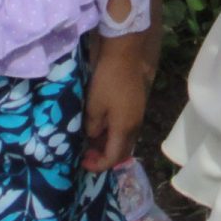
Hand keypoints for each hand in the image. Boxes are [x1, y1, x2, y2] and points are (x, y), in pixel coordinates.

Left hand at [83, 28, 153, 172]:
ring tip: (91, 141)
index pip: (113, 158)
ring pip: (125, 140)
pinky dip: (114, 134)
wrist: (125, 55)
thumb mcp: (93, 106)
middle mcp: (135, 126)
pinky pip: (126, 129)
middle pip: (123, 152)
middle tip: (87, 154)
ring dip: (110, 145)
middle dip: (105, 158)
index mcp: (124, 128)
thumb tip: (93, 136)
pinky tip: (101, 127)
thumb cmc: (107, 81)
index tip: (82, 162)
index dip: (98, 165)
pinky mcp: (137, 106)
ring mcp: (137, 115)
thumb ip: (93, 127)